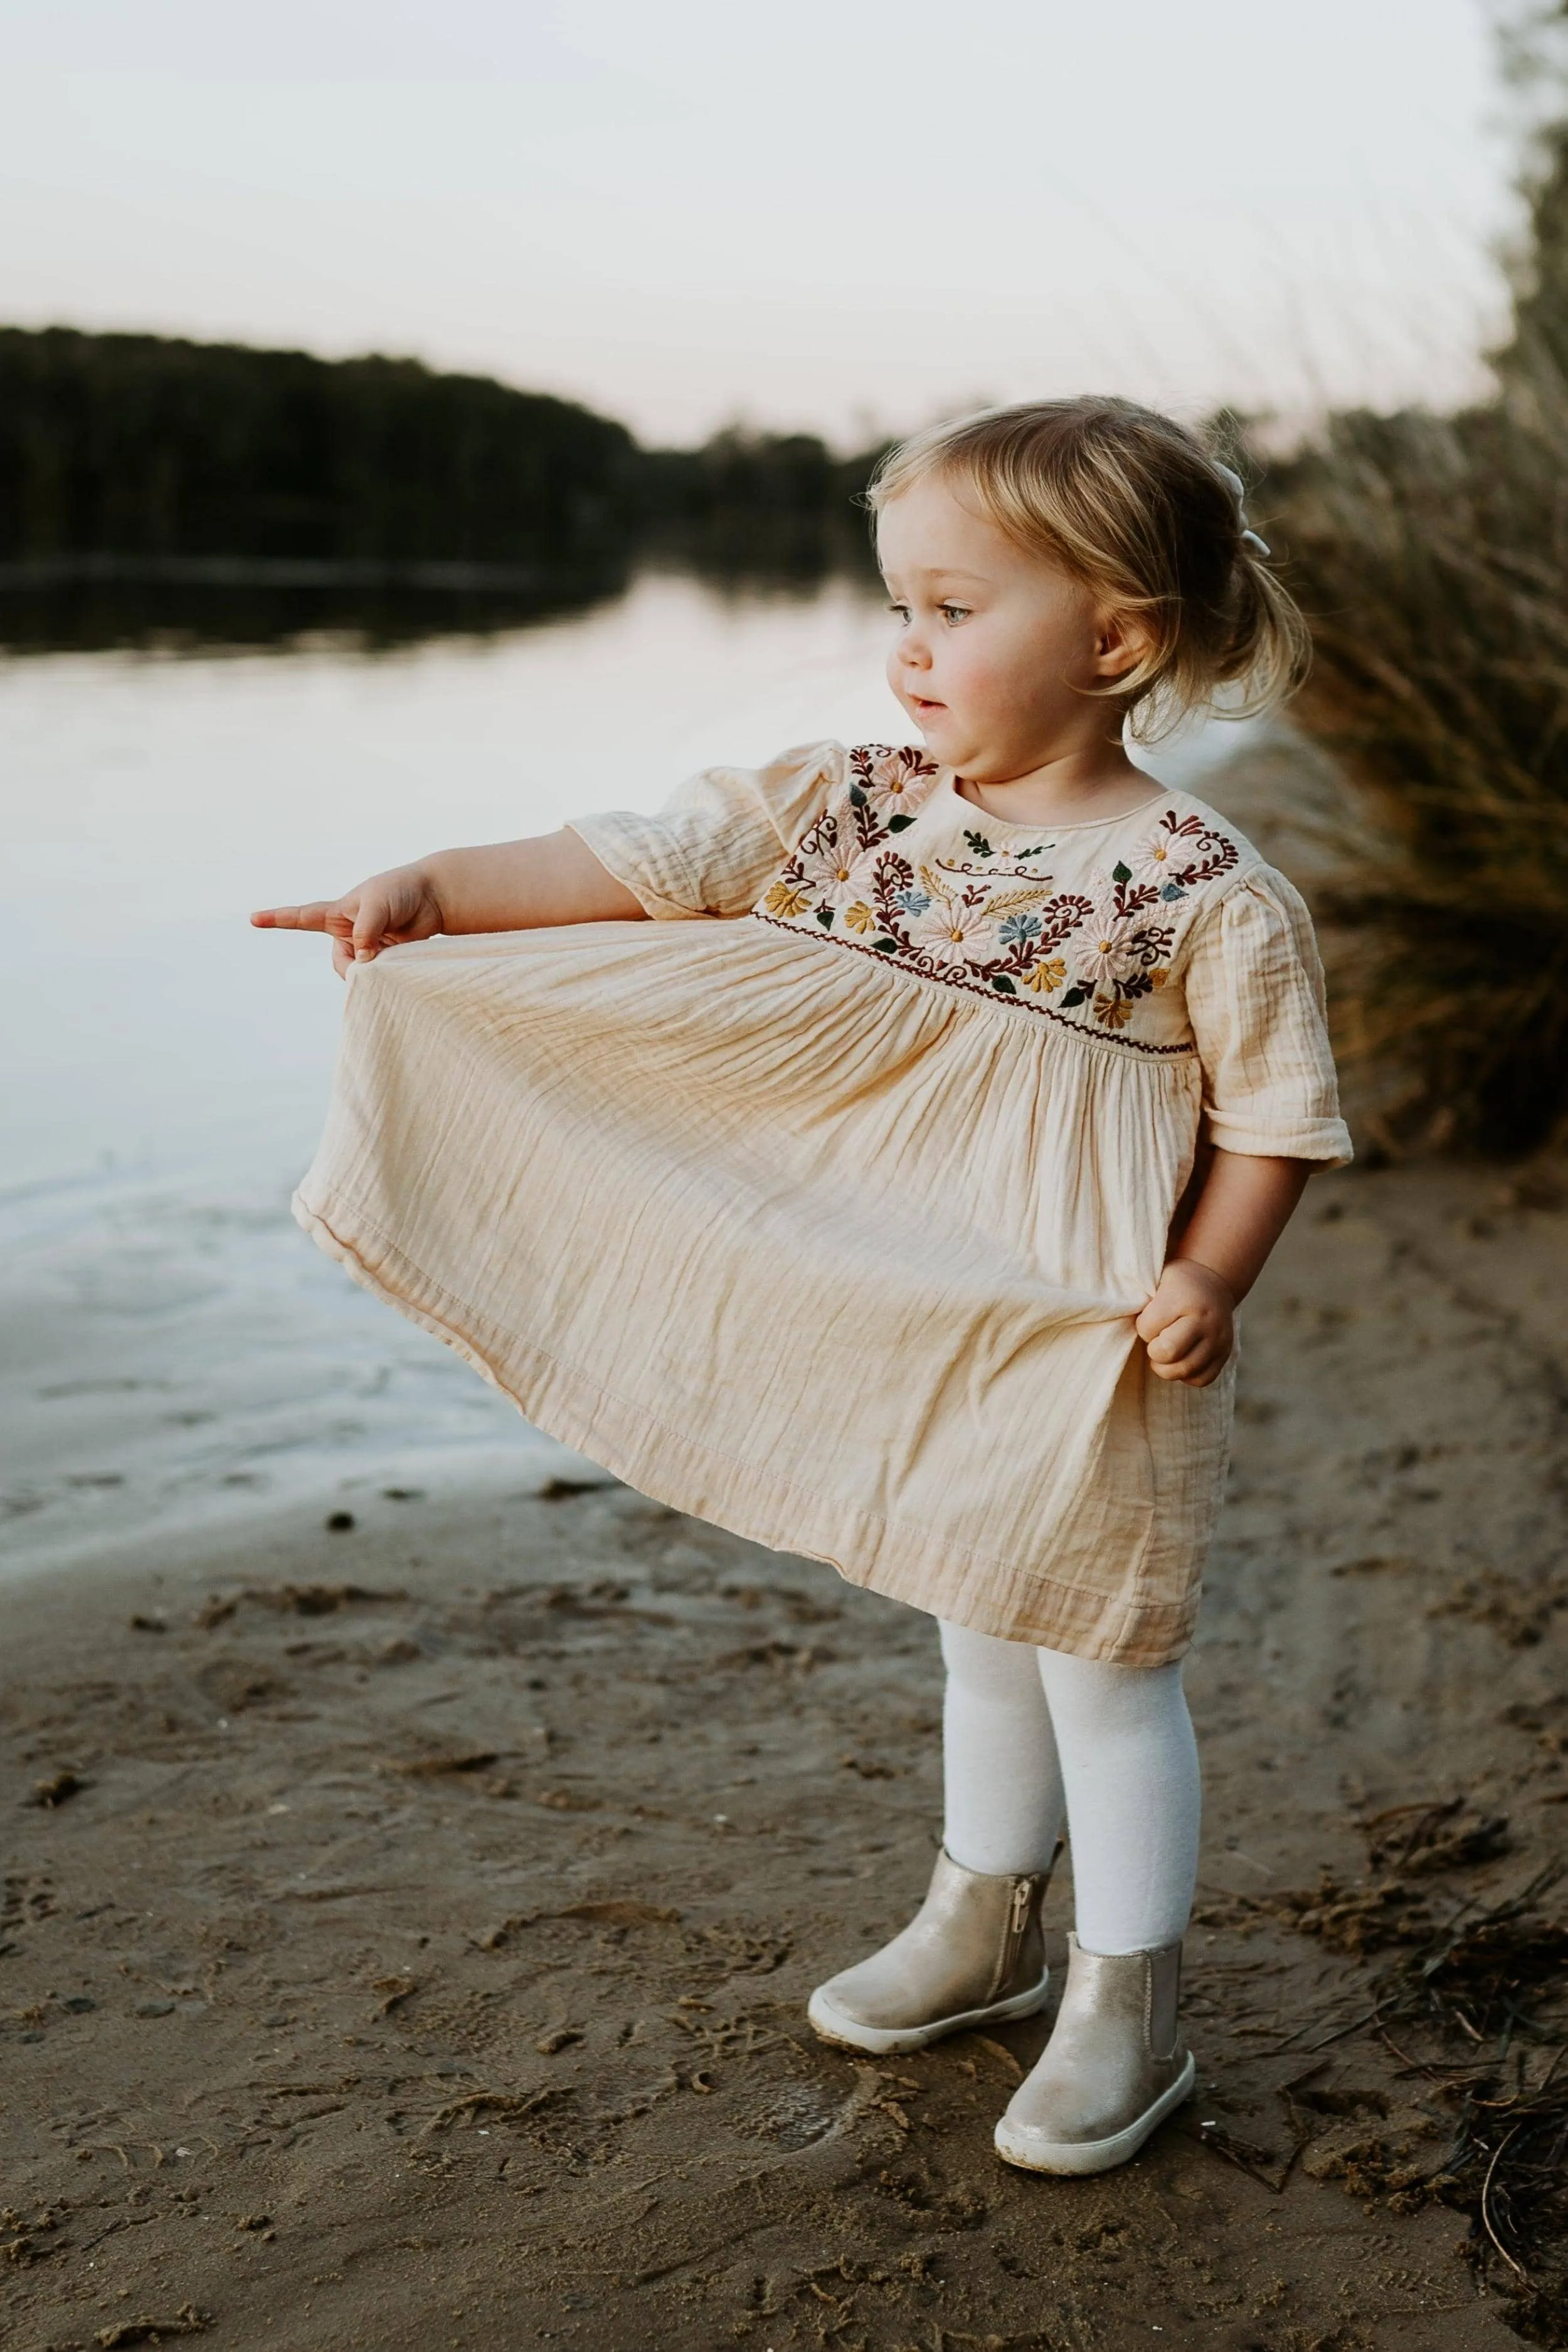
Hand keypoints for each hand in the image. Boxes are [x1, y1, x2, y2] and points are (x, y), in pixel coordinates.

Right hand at [251, 863, 443, 978]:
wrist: (434, 898)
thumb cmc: (402, 891)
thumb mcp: (378, 904)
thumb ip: (365, 931)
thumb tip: (361, 963)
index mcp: (338, 913)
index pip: (302, 917)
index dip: (277, 919)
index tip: (253, 918)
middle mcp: (348, 933)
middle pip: (341, 964)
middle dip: (355, 968)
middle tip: (375, 961)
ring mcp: (367, 948)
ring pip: (360, 975)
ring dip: (375, 973)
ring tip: (395, 955)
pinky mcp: (386, 960)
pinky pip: (379, 977)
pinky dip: (388, 976)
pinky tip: (401, 965)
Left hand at [1135, 1259, 1234, 1386]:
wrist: (1213, 1282)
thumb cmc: (1175, 1284)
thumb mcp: (1156, 1280)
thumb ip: (1139, 1302)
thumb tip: (1115, 1327)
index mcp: (1183, 1298)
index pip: (1147, 1328)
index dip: (1142, 1327)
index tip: (1149, 1319)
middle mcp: (1205, 1320)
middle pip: (1168, 1352)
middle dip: (1154, 1350)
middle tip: (1156, 1341)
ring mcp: (1219, 1339)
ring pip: (1184, 1370)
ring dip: (1167, 1366)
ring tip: (1165, 1352)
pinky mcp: (1225, 1354)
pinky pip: (1201, 1379)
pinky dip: (1186, 1375)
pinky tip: (1181, 1359)